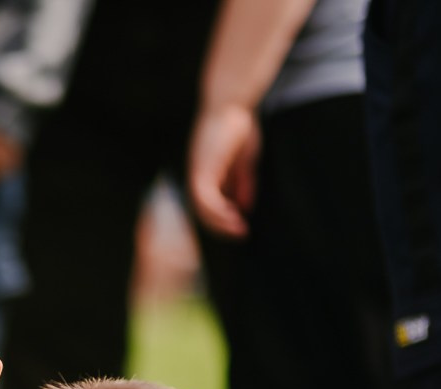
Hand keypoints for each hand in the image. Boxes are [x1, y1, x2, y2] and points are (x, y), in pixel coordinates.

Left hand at [186, 101, 260, 237]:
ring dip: (219, 221)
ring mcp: (197, 171)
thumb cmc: (238, 126)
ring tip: (237, 228)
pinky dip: (217, 210)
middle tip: (239, 233)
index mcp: (206, 173)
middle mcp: (198, 174)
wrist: (233, 103)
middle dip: (220, 225)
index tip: (239, 227)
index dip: (222, 218)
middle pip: (202, 210)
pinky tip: (232, 215)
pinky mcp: (200, 168)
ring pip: (201, 207)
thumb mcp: (244, 162)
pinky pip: (204, 197)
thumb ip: (241, 183)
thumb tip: (243, 206)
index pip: (208, 204)